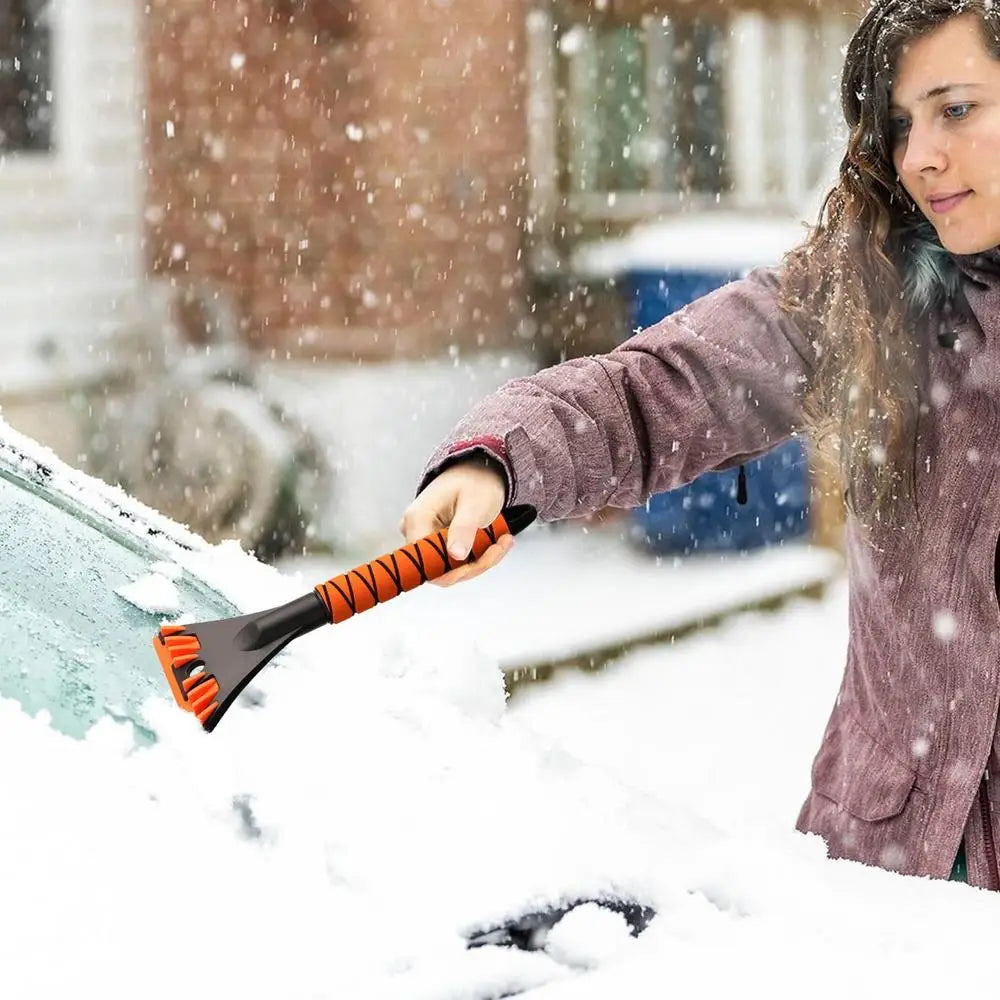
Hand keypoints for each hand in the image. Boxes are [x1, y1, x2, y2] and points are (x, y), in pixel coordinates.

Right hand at [399, 456, 511, 586]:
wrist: (479, 469)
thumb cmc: (475, 480)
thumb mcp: (474, 504)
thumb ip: (463, 529)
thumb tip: (456, 556)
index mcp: (418, 519)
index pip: (425, 561)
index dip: (453, 569)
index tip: (481, 560)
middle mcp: (415, 530)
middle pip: (439, 569)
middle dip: (473, 565)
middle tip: (498, 547)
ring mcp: (425, 537)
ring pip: (450, 567)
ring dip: (479, 561)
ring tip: (502, 541)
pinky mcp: (437, 541)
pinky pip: (456, 560)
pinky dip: (478, 556)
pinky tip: (496, 542)